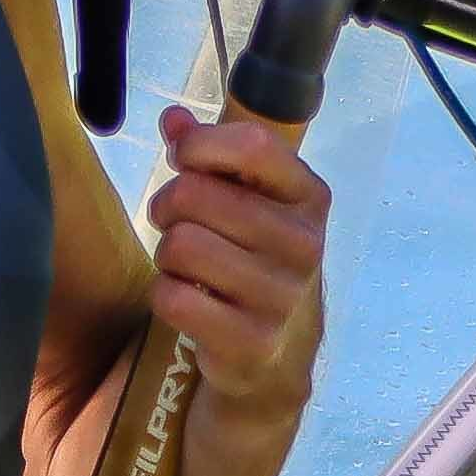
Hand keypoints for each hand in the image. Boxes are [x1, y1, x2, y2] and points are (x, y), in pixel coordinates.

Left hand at [140, 103, 328, 396]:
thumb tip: (172, 119)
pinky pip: (173, 298)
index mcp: (309, 198)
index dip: (201, 145)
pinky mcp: (252, 340)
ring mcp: (282, 295)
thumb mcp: (247, 202)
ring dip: (167, 255)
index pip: (252, 145)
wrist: (277, 357)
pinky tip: (188, 299)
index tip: (183, 159)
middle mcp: (304, 244)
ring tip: (186, 265)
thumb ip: (210, 155)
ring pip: (180, 245)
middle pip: (196, 195)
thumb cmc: (255, 261)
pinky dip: (166, 296)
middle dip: (169, 205)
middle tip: (175, 222)